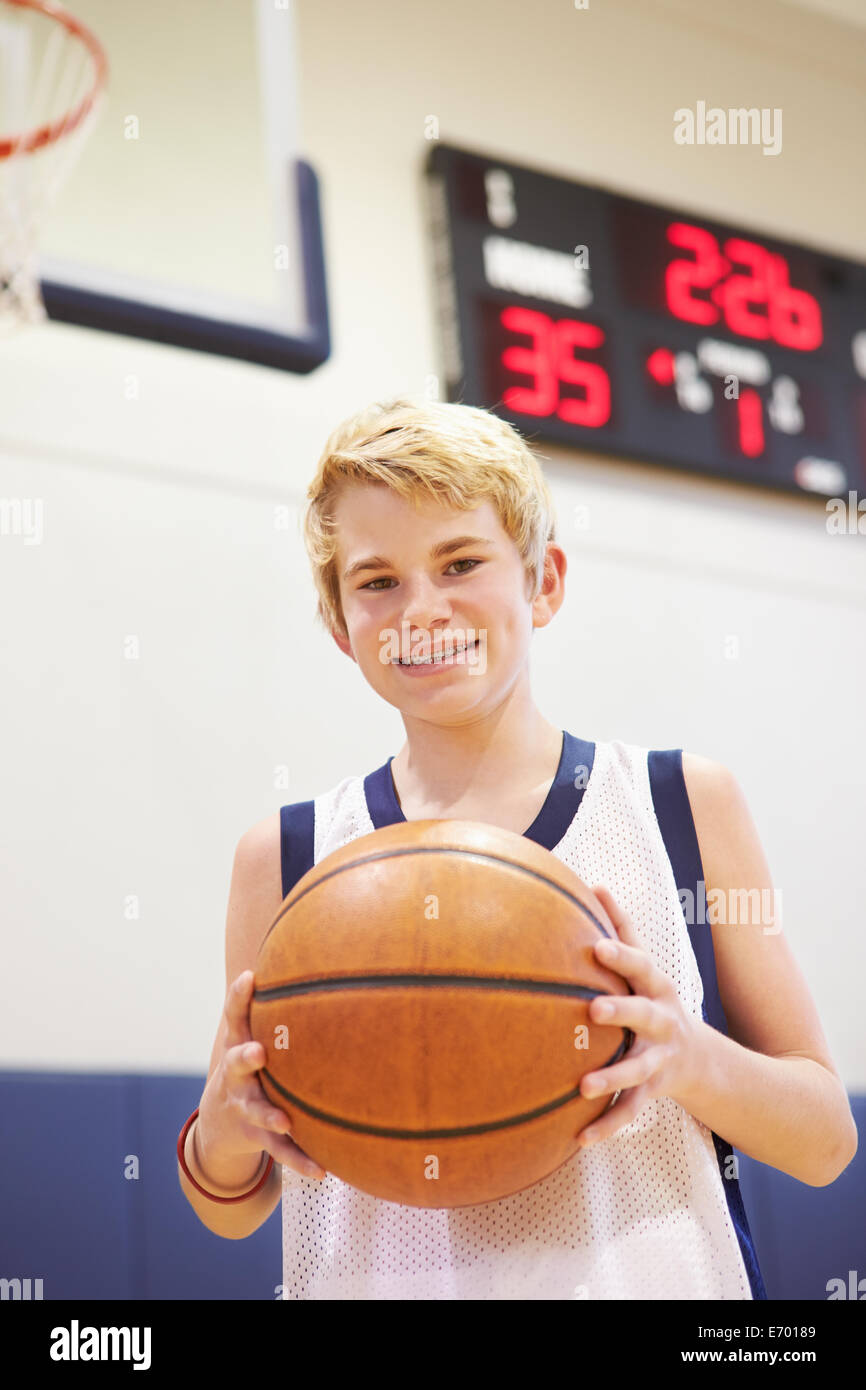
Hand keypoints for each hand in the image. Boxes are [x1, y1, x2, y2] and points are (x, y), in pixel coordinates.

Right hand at [197, 969, 325, 1180]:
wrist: (220, 1124)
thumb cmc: (251, 1066)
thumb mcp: (255, 1036)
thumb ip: (282, 1005)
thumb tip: (327, 960)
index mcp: (239, 1044)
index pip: (234, 1016)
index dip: (240, 997)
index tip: (250, 977)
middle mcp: (236, 1075)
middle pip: (235, 1062)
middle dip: (245, 1056)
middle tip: (258, 1052)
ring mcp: (243, 1106)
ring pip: (255, 1110)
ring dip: (269, 1114)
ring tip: (285, 1121)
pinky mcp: (256, 1135)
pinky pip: (280, 1150)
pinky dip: (300, 1160)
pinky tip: (323, 1171)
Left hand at [577, 884, 702, 1147]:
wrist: (703, 1060)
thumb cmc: (656, 1000)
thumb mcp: (647, 968)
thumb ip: (621, 928)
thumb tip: (593, 884)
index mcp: (656, 987)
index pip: (640, 966)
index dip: (620, 955)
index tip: (594, 946)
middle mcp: (663, 1021)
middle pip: (644, 1013)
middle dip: (621, 1010)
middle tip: (592, 1010)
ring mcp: (661, 1058)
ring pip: (638, 1069)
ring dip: (613, 1077)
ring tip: (583, 1086)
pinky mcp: (655, 1092)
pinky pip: (631, 1110)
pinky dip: (607, 1125)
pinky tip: (579, 1138)